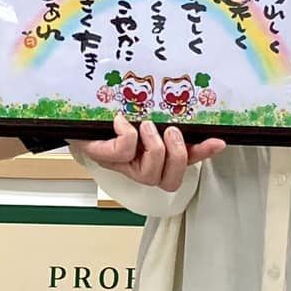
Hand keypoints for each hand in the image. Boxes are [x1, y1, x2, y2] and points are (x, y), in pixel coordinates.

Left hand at [72, 115, 223, 191]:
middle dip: (176, 156)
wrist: (74, 114)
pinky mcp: (103, 157)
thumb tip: (189, 109)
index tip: (217, 141)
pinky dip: (127, 134)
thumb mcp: (143, 113)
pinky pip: (123, 153)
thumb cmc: (111, 116)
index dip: (202, 156)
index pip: (185, 164)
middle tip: (170, 131)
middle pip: (169, 181)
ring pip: (149, 175)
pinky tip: (121, 121)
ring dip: (154, 148)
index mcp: (155, 157)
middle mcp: (140, 166)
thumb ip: (166, 115)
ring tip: (147, 126)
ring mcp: (121, 165)